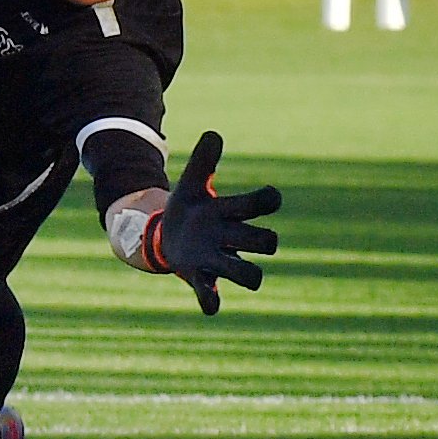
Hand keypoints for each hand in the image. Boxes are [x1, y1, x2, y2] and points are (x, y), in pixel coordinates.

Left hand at [141, 131, 281, 315]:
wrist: (167, 236)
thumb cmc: (190, 208)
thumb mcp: (190, 182)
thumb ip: (203, 160)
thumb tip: (213, 134)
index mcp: (232, 212)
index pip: (262, 204)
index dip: (269, 200)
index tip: (269, 198)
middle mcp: (232, 238)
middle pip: (265, 241)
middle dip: (265, 239)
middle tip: (252, 238)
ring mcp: (218, 261)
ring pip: (248, 274)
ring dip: (248, 274)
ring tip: (247, 274)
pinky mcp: (200, 278)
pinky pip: (211, 294)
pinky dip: (212, 300)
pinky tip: (211, 304)